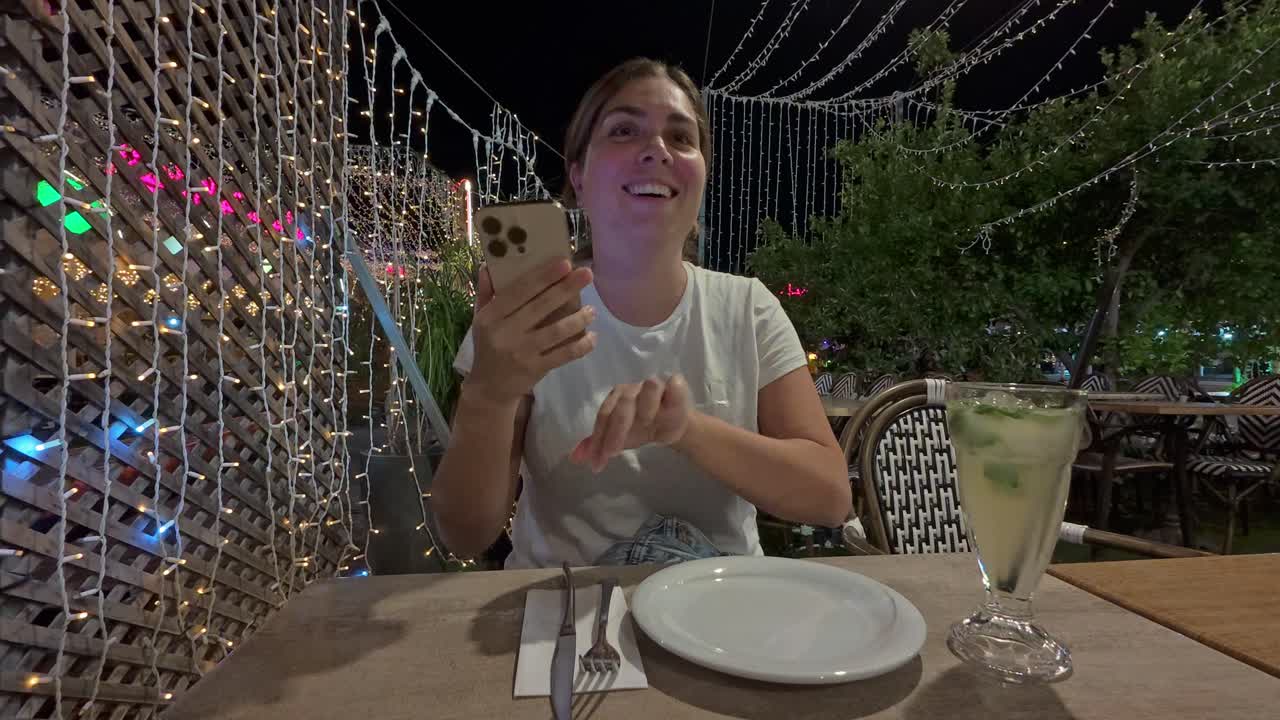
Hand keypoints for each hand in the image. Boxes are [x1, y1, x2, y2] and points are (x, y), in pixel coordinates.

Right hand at [465, 258, 596, 407]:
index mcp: (491, 316)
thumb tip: (489, 265)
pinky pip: (563, 355)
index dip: (543, 277)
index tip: (565, 263)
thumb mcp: (480, 319)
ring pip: (556, 331)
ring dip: (578, 319)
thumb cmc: (488, 347)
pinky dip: (581, 346)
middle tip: (588, 274)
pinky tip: (593, 337)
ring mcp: (522, 352)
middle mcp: (506, 332)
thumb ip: (486, 293)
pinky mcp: (536, 368)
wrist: (489, 389)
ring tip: (592, 310)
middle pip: (541, 306)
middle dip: (566, 288)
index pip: (519, 291)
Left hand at [571, 375, 692, 472]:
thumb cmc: (643, 429)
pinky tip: (669, 410)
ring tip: (648, 425)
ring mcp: (656, 384)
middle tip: (612, 454)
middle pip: (622, 405)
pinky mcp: (676, 384)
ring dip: (647, 408)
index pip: (604, 416)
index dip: (598, 439)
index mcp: (616, 397)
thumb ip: (598, 444)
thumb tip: (575, 458)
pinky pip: (675, 383)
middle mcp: (633, 388)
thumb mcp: (619, 439)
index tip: (597, 463)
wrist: (672, 427)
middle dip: (615, 432)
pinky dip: (673, 394)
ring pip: (650, 386)